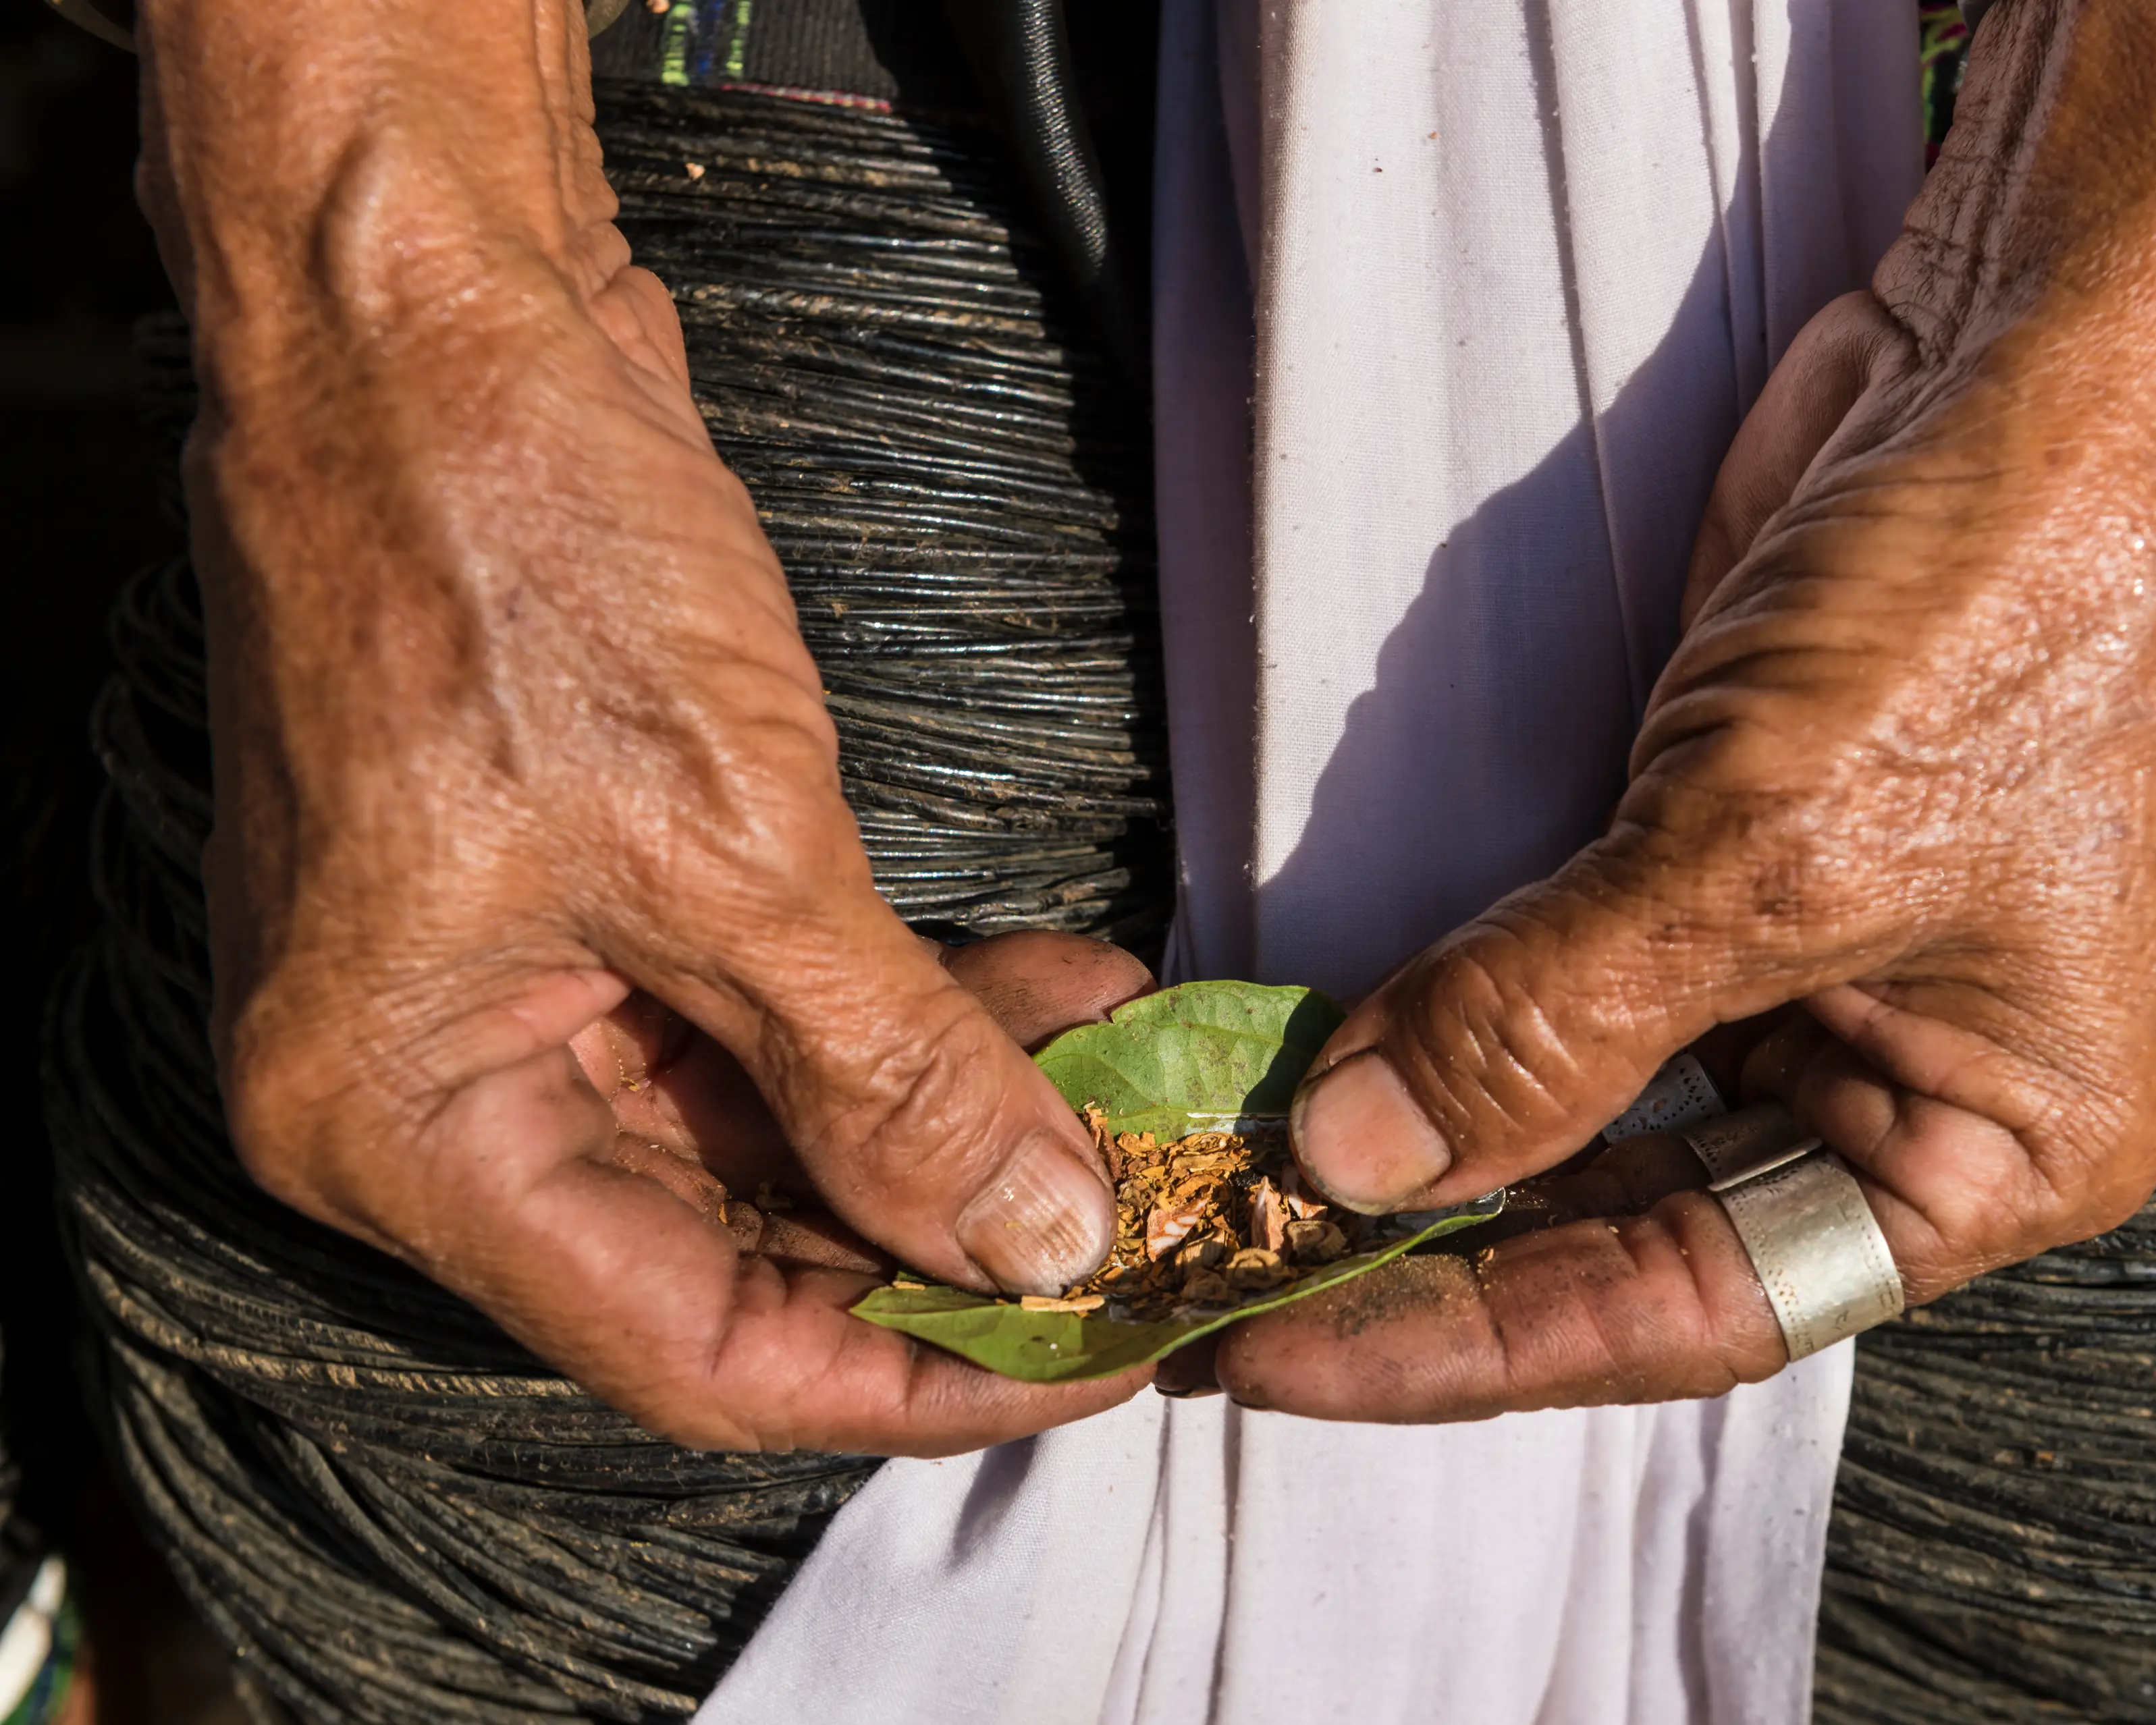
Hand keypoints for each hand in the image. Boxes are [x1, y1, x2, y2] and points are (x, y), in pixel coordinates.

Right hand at [139, 0, 1141, 1450]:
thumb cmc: (511, 552)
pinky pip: (773, 1010)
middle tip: (1143, 1211)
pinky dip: (910, 1011)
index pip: (688, 1344)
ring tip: (1126, 1078)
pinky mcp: (596, 889)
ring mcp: (520, 982)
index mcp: (402, 1123)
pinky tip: (1054, 987)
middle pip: (735, 1246)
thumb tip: (1033, 1241)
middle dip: (949, 1231)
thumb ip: (885, 1072)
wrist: (437, 314)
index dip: (907, 1367)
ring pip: (774, 1128)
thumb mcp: (726, 847)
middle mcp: (442, 1083)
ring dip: (955, 1113)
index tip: (1095, 1344)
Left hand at [1215, 0, 2155, 1418]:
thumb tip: (1360, 1152)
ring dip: (1423, 1137)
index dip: (1482, 1341)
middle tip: (1228, 1274)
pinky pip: (1565, 983)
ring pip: (1586, 1116)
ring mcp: (1810, 972)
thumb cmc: (2003, 600)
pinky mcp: (1722, 861)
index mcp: (1996, 1150)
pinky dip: (1448, 1013)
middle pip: (1632, 1229)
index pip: (1698, 1306)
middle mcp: (1905, 1087)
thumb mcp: (1773, 843)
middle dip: (1434, 1246)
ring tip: (1245, 1182)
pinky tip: (1325, 1050)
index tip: (1290, 1352)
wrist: (2043, 345)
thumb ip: (1557, 1018)